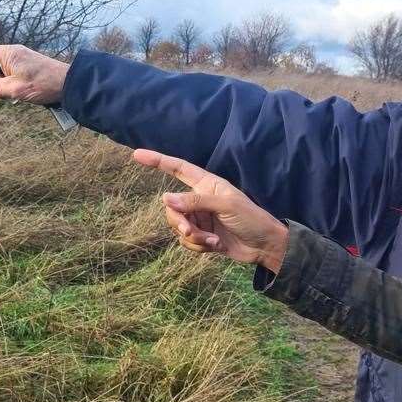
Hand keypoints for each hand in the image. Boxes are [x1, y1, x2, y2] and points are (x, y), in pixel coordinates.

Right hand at [0, 33, 68, 104]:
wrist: (71, 83)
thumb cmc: (45, 84)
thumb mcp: (14, 89)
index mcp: (6, 54)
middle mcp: (11, 52)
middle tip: (7, 93)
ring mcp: (19, 58)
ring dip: (2, 86)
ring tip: (20, 94)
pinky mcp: (26, 65)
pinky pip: (9, 75)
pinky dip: (10, 85)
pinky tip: (23, 94)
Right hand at [132, 149, 289, 272]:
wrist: (264, 246)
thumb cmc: (251, 219)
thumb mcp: (226, 206)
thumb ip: (195, 202)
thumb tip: (165, 199)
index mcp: (207, 184)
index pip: (178, 168)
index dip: (158, 161)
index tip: (137, 155)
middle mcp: (199, 200)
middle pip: (172, 207)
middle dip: (180, 222)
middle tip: (192, 231)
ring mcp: (199, 218)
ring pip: (178, 226)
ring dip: (193, 237)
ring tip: (213, 240)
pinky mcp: (201, 237)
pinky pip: (186, 241)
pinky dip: (197, 246)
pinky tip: (215, 246)